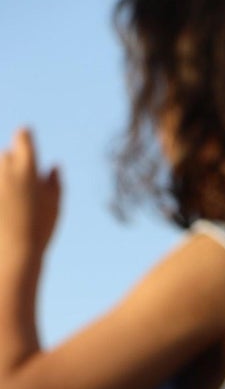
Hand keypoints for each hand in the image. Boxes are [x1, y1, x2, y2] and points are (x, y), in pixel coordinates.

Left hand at [0, 130, 61, 273]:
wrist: (13, 252)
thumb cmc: (38, 230)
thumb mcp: (54, 206)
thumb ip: (54, 182)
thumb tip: (54, 166)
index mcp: (27, 166)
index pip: (23, 136)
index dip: (26, 137)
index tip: (27, 138)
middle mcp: (6, 166)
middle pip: (7, 155)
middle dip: (13, 167)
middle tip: (23, 193)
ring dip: (3, 180)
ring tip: (12, 204)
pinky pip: (0, 188)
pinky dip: (3, 194)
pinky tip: (7, 209)